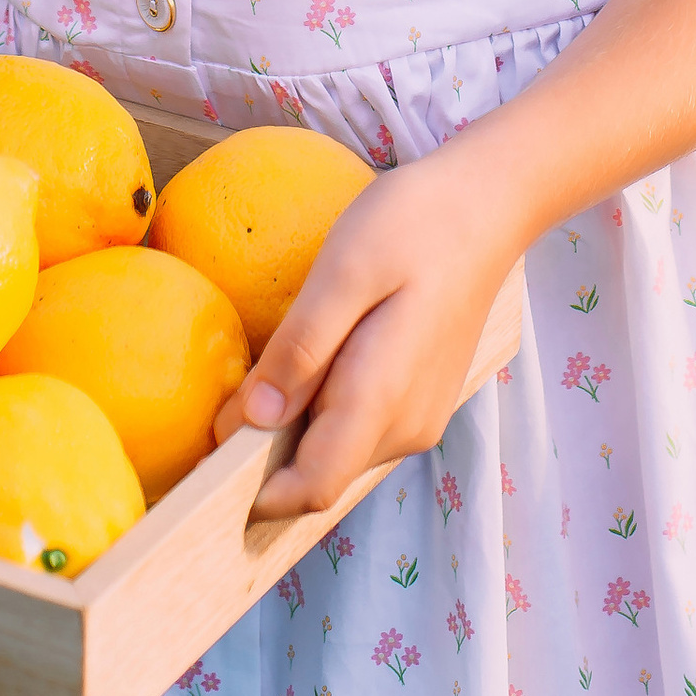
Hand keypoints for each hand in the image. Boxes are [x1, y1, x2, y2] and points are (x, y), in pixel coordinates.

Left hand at [215, 152, 516, 521]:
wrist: (486, 206)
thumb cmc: (413, 225)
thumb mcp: (345, 269)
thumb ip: (301, 347)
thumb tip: (251, 418)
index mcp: (382, 398)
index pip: (313, 487)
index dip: (255, 488)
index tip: (209, 455)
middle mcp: (406, 427)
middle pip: (320, 473)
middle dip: (266, 455)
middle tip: (227, 395)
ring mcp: (420, 418)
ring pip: (338, 453)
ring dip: (295, 430)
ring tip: (269, 367)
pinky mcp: (423, 402)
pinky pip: (359, 429)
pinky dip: (324, 412)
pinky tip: (312, 360)